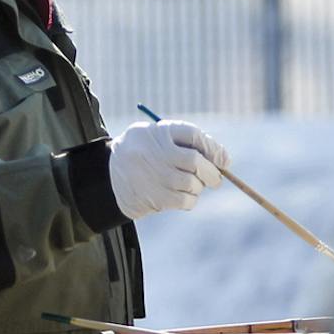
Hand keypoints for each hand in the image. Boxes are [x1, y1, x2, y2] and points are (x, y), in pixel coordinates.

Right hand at [108, 120, 229, 219]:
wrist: (109, 176)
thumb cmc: (144, 152)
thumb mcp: (159, 135)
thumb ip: (189, 140)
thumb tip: (224, 160)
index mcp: (159, 132)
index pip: (194, 136)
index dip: (213, 148)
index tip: (223, 160)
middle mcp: (157, 153)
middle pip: (196, 162)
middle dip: (212, 172)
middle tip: (215, 178)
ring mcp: (157, 177)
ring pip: (193, 184)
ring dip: (198, 187)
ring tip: (191, 185)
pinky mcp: (157, 198)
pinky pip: (187, 201)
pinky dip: (190, 200)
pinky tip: (182, 196)